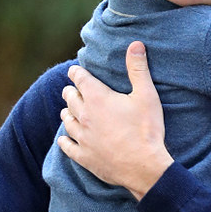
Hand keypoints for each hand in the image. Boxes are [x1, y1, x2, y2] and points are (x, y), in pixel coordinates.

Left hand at [57, 41, 173, 199]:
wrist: (144, 167)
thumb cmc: (147, 130)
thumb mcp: (147, 95)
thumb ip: (138, 69)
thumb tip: (135, 44)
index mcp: (98, 98)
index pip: (79, 78)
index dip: (76, 72)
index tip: (75, 71)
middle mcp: (84, 115)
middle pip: (70, 97)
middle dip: (71, 91)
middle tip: (74, 89)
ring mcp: (82, 137)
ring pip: (67, 120)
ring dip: (68, 112)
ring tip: (69, 110)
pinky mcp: (83, 156)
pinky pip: (67, 146)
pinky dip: (64, 140)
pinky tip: (64, 138)